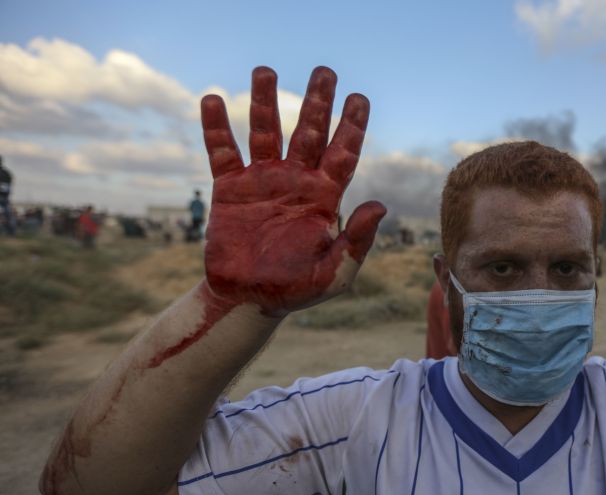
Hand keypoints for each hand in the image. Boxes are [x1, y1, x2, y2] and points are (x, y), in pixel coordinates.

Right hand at [201, 66, 385, 315]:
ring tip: (265, 71)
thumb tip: (380, 205)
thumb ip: (357, 241)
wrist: (250, 301)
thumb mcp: (335, 273)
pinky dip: (217, 127)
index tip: (359, 97)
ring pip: (265, 132)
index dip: (352, 126)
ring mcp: (263, 181)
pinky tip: (214, 100)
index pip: (343, 153)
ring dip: (266, 102)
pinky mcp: (230, 189)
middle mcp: (296, 181)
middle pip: (309, 132)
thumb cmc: (298, 290)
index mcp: (325, 197)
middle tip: (325, 72)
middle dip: (317, 102)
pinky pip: (222, 152)